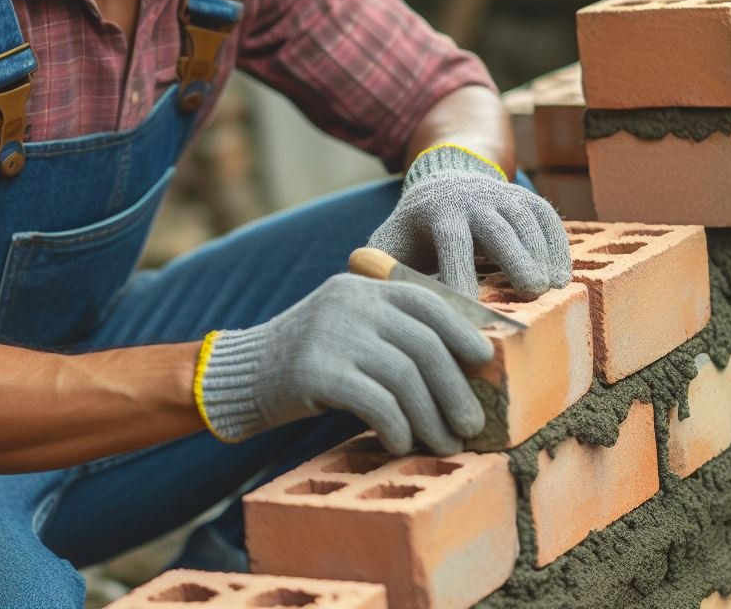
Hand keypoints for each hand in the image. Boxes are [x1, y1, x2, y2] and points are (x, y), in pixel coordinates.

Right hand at [195, 273, 493, 456]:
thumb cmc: (310, 358)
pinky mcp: (315, 370)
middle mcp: (348, 302)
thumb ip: (391, 333)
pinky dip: (397, 427)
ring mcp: (331, 334)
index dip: (461, 328)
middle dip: (454, 388)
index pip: (424, 299)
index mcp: (361, 287)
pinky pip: (376, 402)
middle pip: (422, 343)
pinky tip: (401, 443)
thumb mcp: (348, 327)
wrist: (245, 372)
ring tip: (444, 444)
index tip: (485, 358)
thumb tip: (462, 364)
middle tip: (470, 424)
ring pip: (404, 376)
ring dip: (431, 417)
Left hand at [368, 144, 571, 297]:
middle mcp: (473, 199)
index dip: (462, 273)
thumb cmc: (416, 230)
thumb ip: (378, 264)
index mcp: (437, 212)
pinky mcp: (527, 200)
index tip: (471, 308)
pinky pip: (548, 218)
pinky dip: (558, 245)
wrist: (445, 183)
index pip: (452, 242)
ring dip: (542, 255)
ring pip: (527, 221)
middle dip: (515, 258)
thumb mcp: (392, 241)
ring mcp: (503, 196)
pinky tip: (562, 278)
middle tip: (531, 293)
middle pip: (498, 227)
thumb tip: (359, 285)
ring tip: (551, 292)